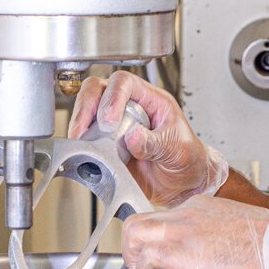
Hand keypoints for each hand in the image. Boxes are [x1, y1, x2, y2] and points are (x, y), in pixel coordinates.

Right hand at [68, 70, 226, 206]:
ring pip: (88, 111)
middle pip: (98, 90)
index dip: (112, 97)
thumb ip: (155, 143)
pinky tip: (83, 153)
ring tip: (81, 142)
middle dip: (86, 107)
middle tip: (83, 130)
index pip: (124, 83)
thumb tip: (132, 137)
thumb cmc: (188, 159)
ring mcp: (116, 126)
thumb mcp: (178, 150)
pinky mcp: (106, 146)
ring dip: (80, 125)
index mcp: (152, 100)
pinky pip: (87, 139)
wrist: (184, 185)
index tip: (108, 121)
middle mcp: (131, 108)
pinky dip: (80, 144)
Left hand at [121, 197, 268, 268]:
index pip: (165, 216)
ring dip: (134, 259)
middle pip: (140, 221)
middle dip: (134, 246)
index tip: (161, 255)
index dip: (157, 238)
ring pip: (133, 234)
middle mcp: (185, 212)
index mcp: (200, 206)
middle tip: (144, 267)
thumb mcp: (236, 228)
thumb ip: (216, 233)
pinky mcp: (177, 250)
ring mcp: (179, 229)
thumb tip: (214, 250)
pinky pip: (144, 258)